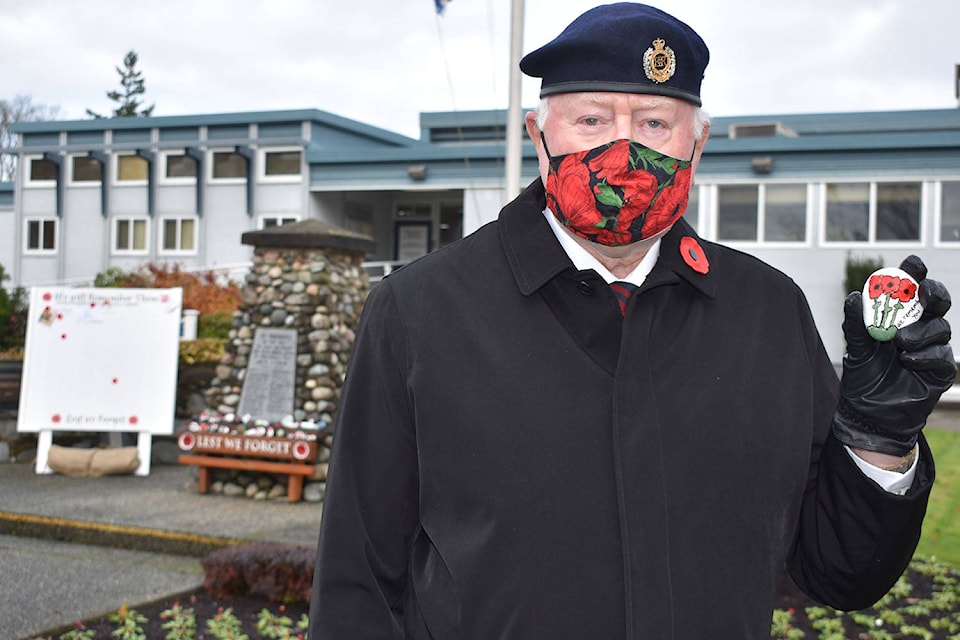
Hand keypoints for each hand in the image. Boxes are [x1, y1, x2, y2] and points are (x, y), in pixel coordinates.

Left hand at [833, 255, 956, 456]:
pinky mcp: (940, 370)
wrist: (869, 413)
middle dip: (933, 292)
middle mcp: (919, 327)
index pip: (911, 288)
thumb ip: (855, 324)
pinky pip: (942, 355)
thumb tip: (855, 297)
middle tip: (922, 293)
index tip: (913, 263)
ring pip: (940, 327)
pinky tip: (908, 360)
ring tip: (899, 342)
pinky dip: (925, 354)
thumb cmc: (864, 376)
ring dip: (921, 331)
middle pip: (937, 301)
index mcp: (898, 317)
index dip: (915, 273)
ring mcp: (932, 347)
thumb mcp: (855, 348)